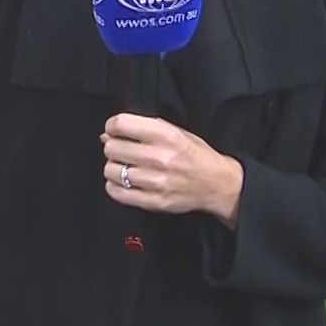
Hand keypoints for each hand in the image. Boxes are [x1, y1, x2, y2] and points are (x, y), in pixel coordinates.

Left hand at [100, 114, 243, 227]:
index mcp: (166, 134)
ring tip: (125, 168)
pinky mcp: (153, 201)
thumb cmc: (195, 155)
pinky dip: (115, 187)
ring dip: (114, 168)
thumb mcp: (175, 131)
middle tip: (121, 151)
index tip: (114, 131)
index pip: (121, 124)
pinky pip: (117, 193)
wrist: (218, 184)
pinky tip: (124, 183)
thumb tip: (107, 134)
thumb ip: (143, 128)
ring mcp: (155, 181)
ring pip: (111, 171)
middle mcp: (159, 157)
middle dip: (113, 148)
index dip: (111, 126)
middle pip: (112, 148)